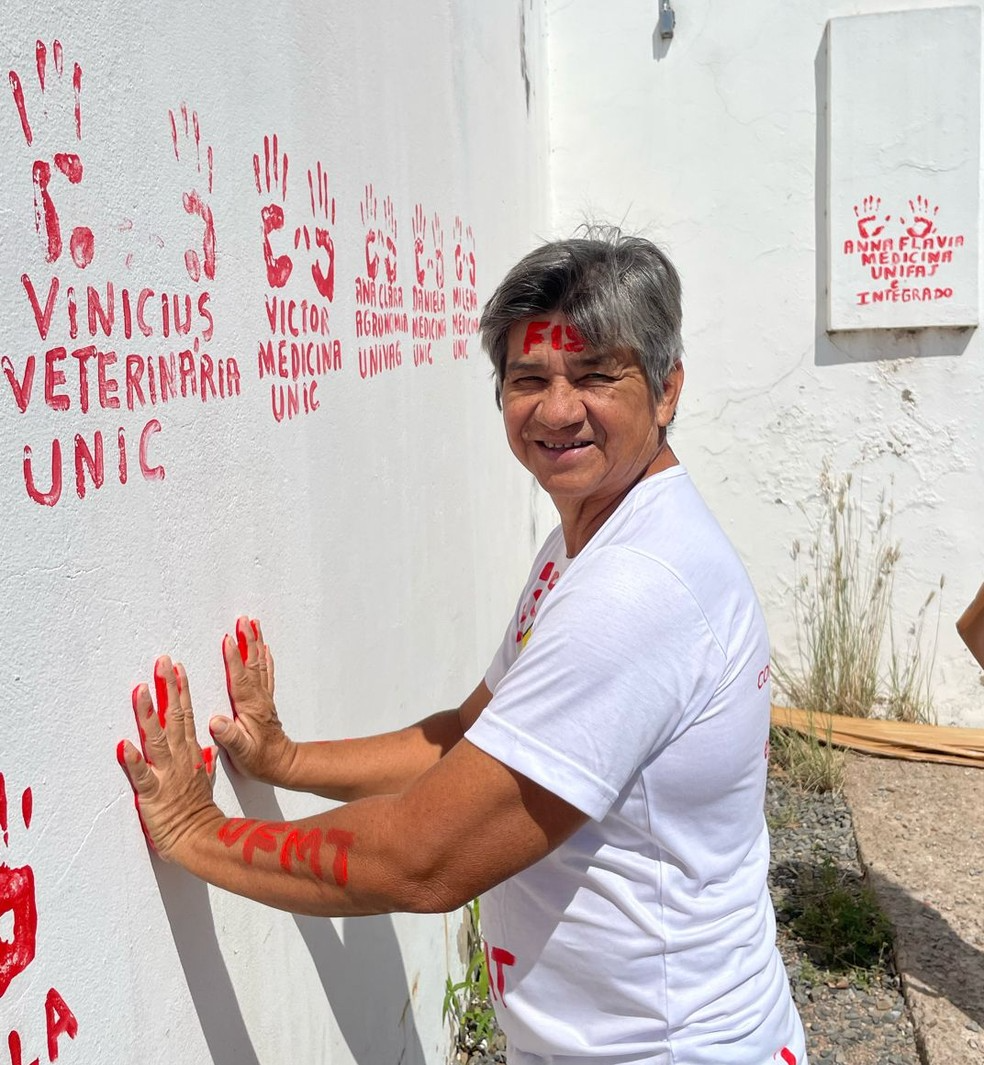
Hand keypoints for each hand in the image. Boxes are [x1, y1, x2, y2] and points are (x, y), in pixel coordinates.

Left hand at [117, 656, 219, 859]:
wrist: (200, 839)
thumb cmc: (198, 812)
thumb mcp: (204, 781)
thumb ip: (203, 762)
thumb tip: (208, 749)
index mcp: (190, 753)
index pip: (186, 714)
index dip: (181, 690)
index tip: (177, 668)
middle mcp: (179, 757)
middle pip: (174, 717)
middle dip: (168, 688)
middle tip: (162, 663)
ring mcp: (166, 773)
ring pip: (156, 738)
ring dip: (147, 714)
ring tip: (140, 690)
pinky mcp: (151, 793)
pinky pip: (141, 775)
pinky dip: (132, 760)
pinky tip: (123, 745)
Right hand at [209, 616, 297, 785]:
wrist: (282, 765)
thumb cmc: (260, 760)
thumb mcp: (242, 753)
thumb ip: (230, 736)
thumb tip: (217, 722)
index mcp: (250, 708)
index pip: (240, 678)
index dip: (234, 658)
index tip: (228, 639)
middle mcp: (258, 698)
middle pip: (252, 663)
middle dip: (248, 640)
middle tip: (244, 620)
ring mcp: (263, 697)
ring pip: (260, 664)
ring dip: (256, 643)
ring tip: (253, 624)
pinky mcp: (265, 700)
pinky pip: (265, 672)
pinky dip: (264, 658)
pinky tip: (264, 648)